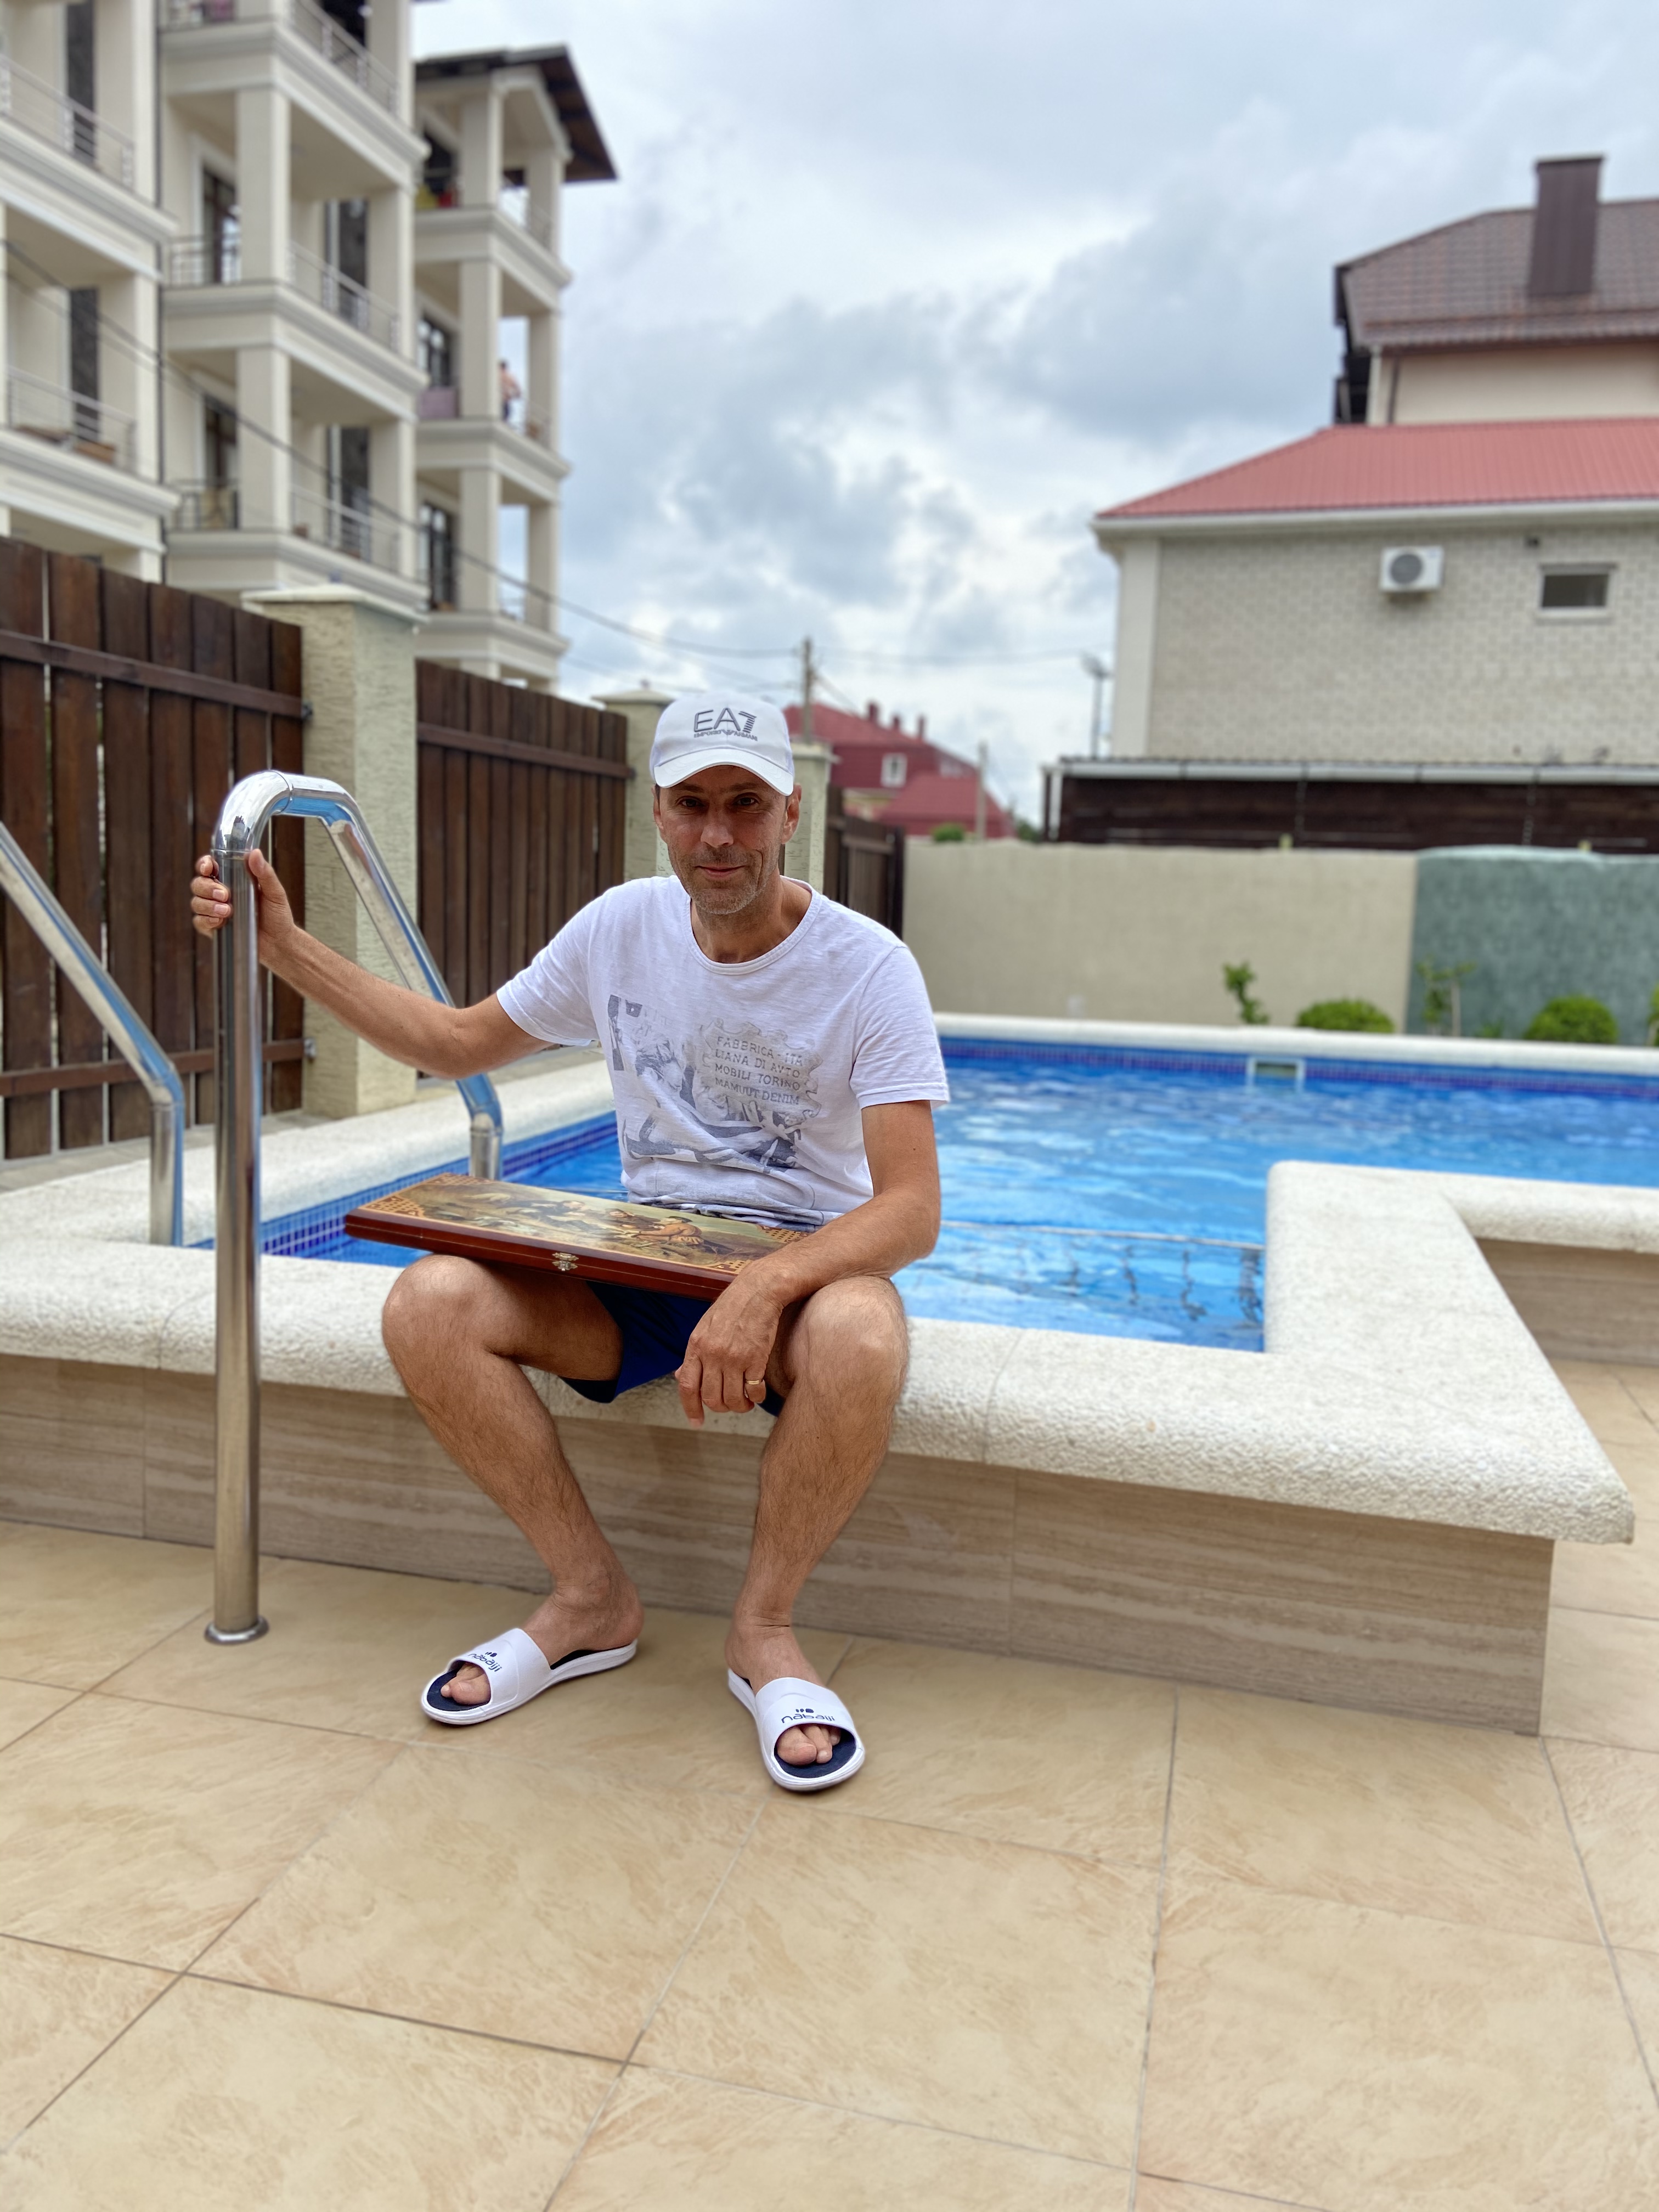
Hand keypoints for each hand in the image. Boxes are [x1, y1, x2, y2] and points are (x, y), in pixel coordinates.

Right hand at [189, 848, 295, 965]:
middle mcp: (219, 894)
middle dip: (207, 887)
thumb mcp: (274, 892)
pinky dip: (206, 920)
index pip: (210, 867)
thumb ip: (265, 873)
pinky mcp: (214, 928)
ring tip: (227, 911)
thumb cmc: (277, 915)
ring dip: (207, 905)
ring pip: (196, 902)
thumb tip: (255, 852)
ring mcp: (214, 911)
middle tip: (224, 895)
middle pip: (198, 884)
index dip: (204, 864)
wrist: (279, 943)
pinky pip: (199, 922)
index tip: (209, 867)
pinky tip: (219, 922)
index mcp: (232, 880)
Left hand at [675, 1274, 783, 1425]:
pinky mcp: (756, 1359)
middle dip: (721, 1408)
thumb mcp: (705, 1327)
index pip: (687, 1386)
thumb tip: (680, 1376)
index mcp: (696, 1346)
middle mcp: (712, 1354)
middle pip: (711, 1398)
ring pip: (732, 1400)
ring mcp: (734, 1357)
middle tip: (731, 1404)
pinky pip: (753, 1392)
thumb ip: (694, 1354)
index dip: (690, 1408)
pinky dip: (757, 1397)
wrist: (760, 1290)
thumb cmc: (733, 1307)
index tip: (696, 1422)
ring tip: (746, 1401)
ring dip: (740, 1406)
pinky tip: (758, 1391)